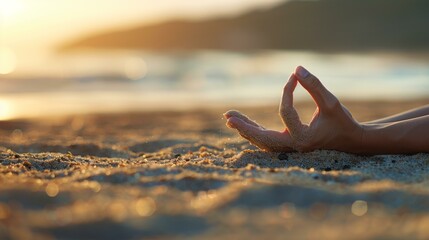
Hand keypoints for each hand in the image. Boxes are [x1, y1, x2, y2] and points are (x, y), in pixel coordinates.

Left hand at [224, 66, 362, 151]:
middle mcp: (293, 147)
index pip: (286, 113)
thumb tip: (296, 69)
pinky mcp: (287, 145)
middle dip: (244, 126)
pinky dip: (254, 131)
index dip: (287, 91)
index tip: (294, 76)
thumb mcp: (330, 102)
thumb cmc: (342, 122)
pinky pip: (266, 140)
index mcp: (304, 139)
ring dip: (246, 128)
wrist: (350, 140)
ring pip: (261, 141)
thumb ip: (314, 86)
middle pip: (262, 138)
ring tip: (229, 117)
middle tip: (227, 116)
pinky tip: (244, 123)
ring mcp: (289, 148)